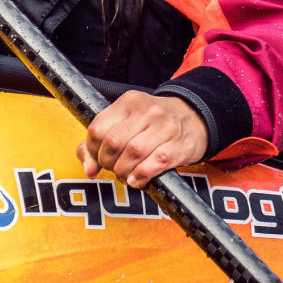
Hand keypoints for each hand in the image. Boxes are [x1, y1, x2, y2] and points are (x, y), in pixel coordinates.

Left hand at [76, 90, 208, 188]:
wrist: (194, 118)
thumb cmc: (153, 123)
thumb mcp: (126, 122)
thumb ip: (100, 142)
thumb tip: (88, 168)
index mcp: (128, 102)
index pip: (98, 128)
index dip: (92, 150)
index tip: (97, 159)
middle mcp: (146, 111)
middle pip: (114, 142)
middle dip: (108, 162)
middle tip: (113, 168)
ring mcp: (165, 127)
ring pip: (133, 153)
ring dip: (123, 171)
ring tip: (125, 175)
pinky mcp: (180, 146)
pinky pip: (155, 163)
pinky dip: (141, 175)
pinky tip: (137, 180)